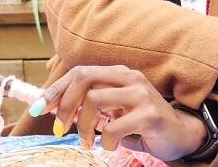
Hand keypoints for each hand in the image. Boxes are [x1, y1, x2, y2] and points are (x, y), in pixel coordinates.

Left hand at [33, 65, 206, 160]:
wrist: (179, 133)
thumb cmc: (142, 122)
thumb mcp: (114, 109)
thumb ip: (91, 104)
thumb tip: (53, 107)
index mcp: (119, 74)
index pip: (79, 72)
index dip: (55, 90)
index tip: (38, 109)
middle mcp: (130, 78)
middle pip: (84, 79)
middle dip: (64, 105)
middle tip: (60, 129)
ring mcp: (141, 94)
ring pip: (95, 100)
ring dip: (84, 126)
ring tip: (89, 141)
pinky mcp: (150, 114)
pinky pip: (115, 127)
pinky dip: (106, 140)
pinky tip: (112, 144)